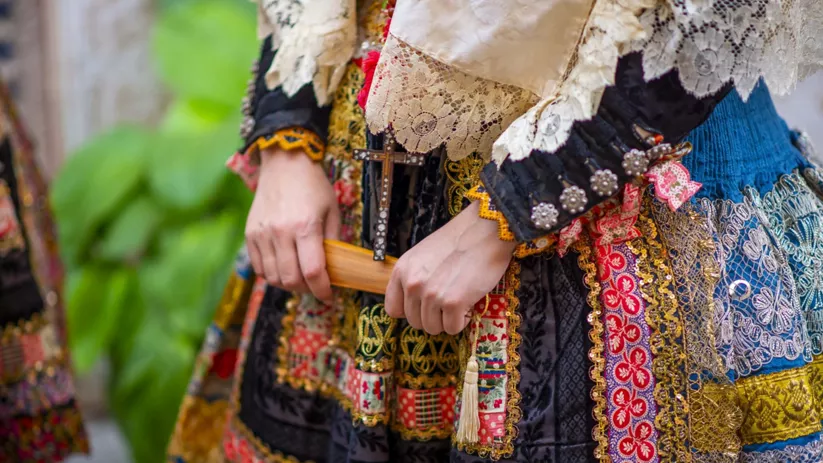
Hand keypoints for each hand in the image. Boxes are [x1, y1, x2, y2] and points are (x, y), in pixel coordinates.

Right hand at [245, 147, 339, 303]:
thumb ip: (333, 242)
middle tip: (315, 286)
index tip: (329, 296)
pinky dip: (271, 274)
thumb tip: (334, 270)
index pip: (313, 272)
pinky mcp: (250, 234)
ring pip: (273, 277)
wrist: (284, 163)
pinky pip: (258, 267)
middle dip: (306, 289)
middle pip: (291, 279)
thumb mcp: (332, 211)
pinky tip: (283, 267)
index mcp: (305, 227)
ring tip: (300, 277)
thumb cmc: (313, 186)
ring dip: (288, 284)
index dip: (323, 290)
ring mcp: (262, 234)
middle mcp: (280, 233)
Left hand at [384, 201, 515, 334]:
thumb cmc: (459, 241)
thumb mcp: (423, 255)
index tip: (424, 307)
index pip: (393, 309)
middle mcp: (412, 284)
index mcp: (402, 271)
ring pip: (433, 328)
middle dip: (433, 315)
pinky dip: (463, 320)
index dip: (411, 311)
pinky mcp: (453, 303)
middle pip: (415, 322)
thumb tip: (414, 302)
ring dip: (448, 319)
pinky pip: (452, 328)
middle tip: (449, 299)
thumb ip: (414, 277)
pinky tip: (469, 303)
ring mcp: (431, 295)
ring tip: (460, 298)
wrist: (485, 231)